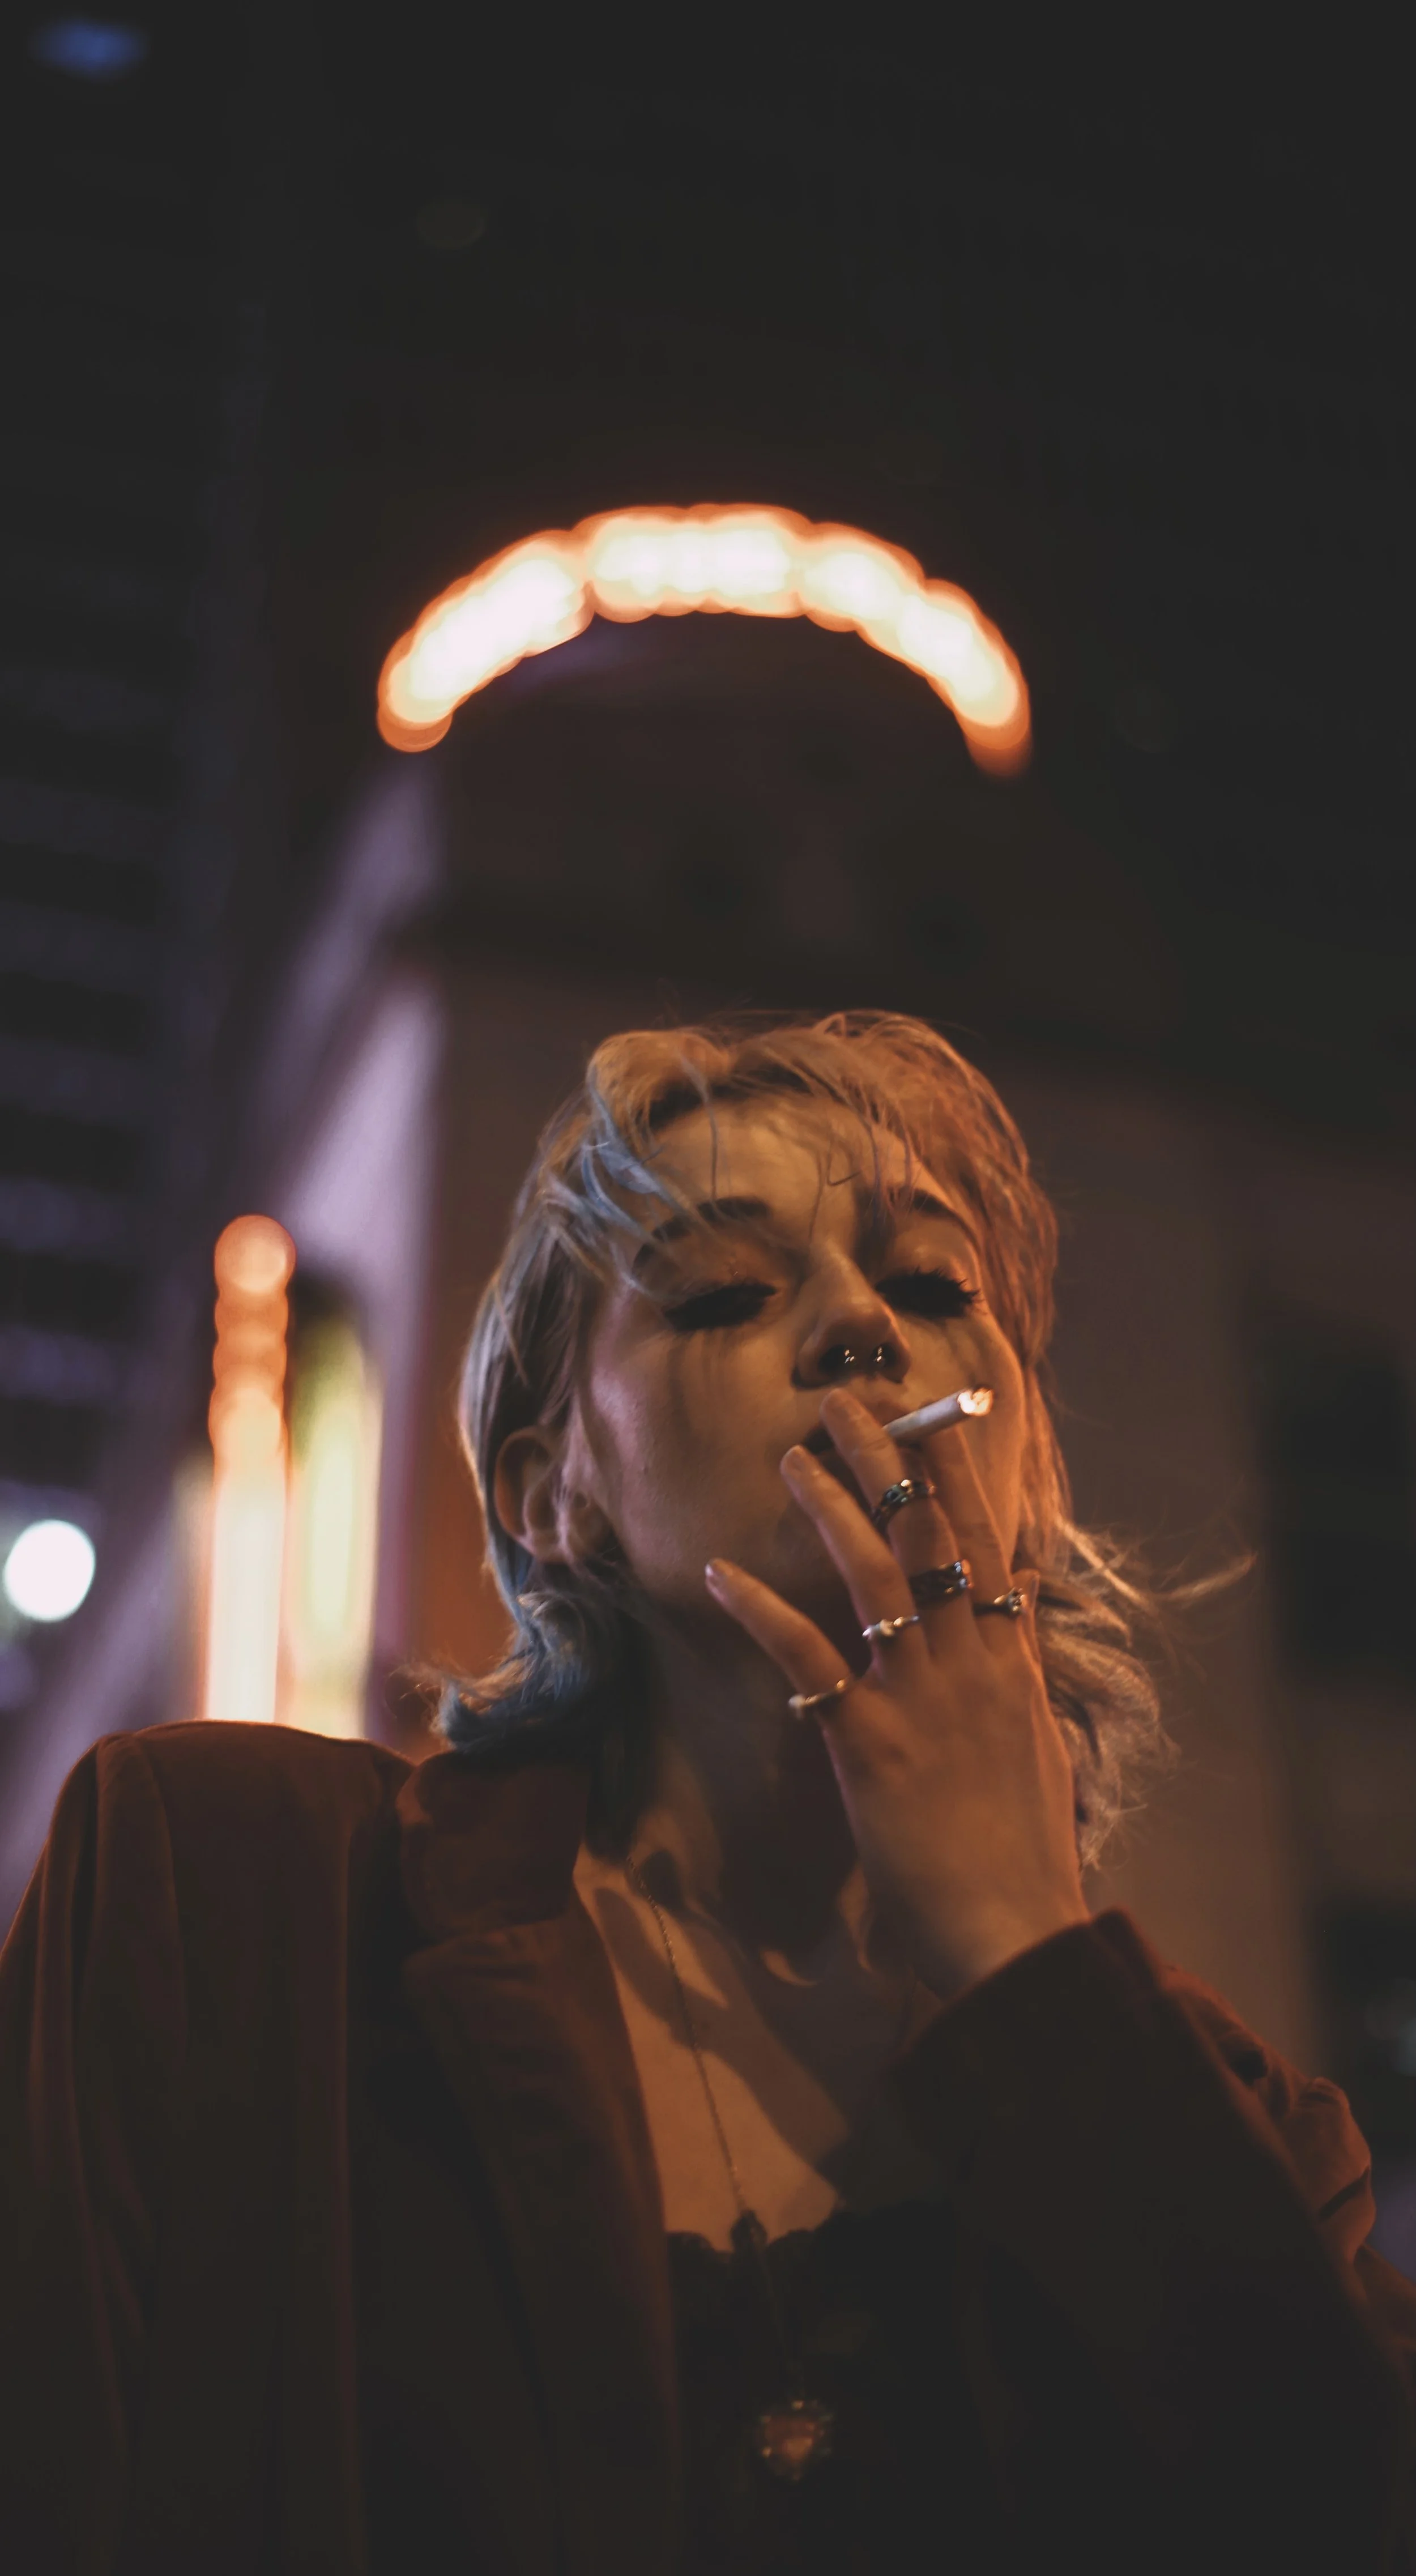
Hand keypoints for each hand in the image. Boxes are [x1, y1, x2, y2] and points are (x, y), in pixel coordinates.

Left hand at [704, 1385, 1088, 2001]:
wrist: (1017, 1932)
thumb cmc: (1022, 1855)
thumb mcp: (1035, 1746)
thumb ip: (1020, 1669)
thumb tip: (1022, 1600)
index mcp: (1011, 1667)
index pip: (987, 1546)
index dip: (958, 1477)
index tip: (934, 1417)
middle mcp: (972, 1665)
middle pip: (931, 1538)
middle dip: (890, 1462)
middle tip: (849, 1402)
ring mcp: (924, 1699)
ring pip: (878, 1575)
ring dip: (833, 1508)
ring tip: (793, 1457)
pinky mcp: (874, 1743)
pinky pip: (811, 1658)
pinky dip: (764, 1611)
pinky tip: (724, 1573)